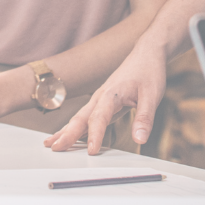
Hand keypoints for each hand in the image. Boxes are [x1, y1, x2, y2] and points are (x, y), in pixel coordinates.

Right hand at [46, 39, 165, 153]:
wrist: (146, 53)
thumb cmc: (148, 71)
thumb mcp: (153, 95)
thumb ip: (145, 118)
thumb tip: (140, 140)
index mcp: (111, 94)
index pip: (99, 118)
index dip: (94, 135)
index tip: (91, 151)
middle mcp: (101, 96)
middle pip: (80, 117)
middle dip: (67, 134)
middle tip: (56, 148)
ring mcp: (99, 98)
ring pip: (79, 117)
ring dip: (65, 130)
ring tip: (51, 143)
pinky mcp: (102, 102)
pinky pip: (86, 116)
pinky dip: (74, 126)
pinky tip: (68, 134)